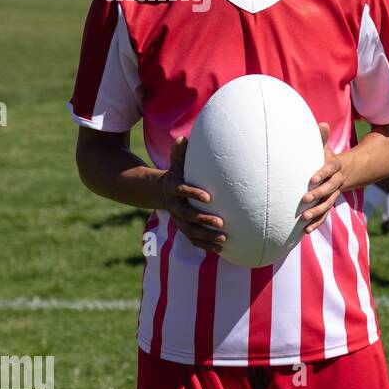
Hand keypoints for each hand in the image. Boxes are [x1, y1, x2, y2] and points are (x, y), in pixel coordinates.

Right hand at [162, 136, 225, 252]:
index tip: (209, 197)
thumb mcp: (177, 163)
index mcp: (173, 188)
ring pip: (190, 231)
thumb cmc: (178, 174)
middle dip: (203, 220)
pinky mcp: (184, 228)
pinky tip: (221, 249)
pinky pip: (193, 239)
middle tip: (221, 222)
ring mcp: (179, 219)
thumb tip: (182, 138)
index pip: (182, 191)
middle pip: (187, 215)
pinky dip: (205, 245)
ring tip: (224, 239)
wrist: (163, 191)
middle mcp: (174, 206)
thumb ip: (180, 153)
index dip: (193, 194)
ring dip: (207, 236)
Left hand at [301, 123, 345, 233]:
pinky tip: (306, 230)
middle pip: (329, 190)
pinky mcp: (329, 204)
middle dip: (317, 195)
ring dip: (317, 212)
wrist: (346, 173)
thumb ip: (322, 138)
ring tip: (304, 218)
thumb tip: (322, 123)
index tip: (311, 179)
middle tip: (304, 200)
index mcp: (335, 167)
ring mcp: (333, 194)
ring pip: (327, 204)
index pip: (329, 170)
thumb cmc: (328, 158)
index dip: (321, 174)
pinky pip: (325, 214)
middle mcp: (336, 182)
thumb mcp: (326, 148)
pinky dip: (317, 222)